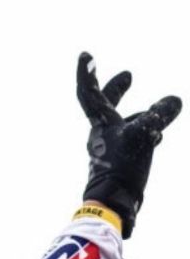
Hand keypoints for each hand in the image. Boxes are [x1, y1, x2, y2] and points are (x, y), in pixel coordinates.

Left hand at [76, 52, 180, 237]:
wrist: (113, 204)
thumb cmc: (121, 168)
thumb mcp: (143, 135)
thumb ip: (158, 115)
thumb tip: (174, 100)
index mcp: (101, 124)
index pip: (89, 93)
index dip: (87, 73)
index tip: (85, 55)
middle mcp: (102, 134)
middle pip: (107, 105)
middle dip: (118, 89)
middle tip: (128, 76)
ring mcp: (110, 149)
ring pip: (125, 124)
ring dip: (140, 115)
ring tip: (159, 113)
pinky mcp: (119, 163)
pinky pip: (133, 141)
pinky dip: (147, 134)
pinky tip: (159, 137)